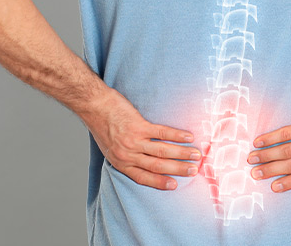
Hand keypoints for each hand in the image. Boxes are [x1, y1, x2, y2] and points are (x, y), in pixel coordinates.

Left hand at [82, 87, 200, 190]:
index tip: (175, 185)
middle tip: (194, 171)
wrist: (94, 105)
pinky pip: (162, 132)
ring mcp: (133, 141)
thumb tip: (143, 160)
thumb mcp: (110, 148)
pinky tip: (188, 137)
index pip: (143, 178)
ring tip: (196, 155)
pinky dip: (177, 135)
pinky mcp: (138, 126)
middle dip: (177, 169)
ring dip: (182, 153)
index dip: (160, 183)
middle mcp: (128, 155)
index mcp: (121, 163)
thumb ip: (125, 156)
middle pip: (157, 166)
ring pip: (162, 151)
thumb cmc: (102, 125)